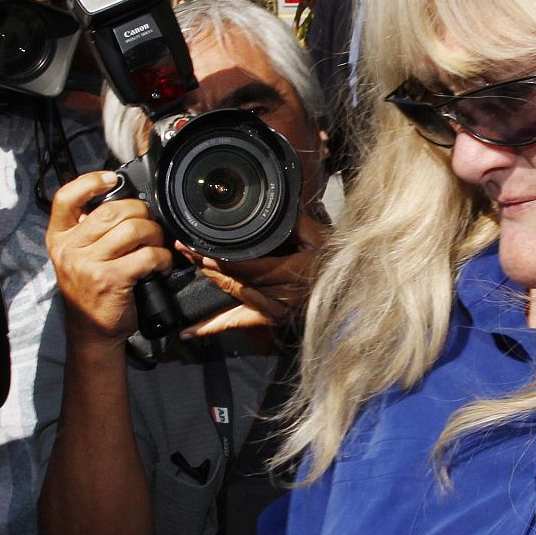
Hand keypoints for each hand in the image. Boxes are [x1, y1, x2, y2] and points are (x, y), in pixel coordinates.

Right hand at [46, 170, 174, 341]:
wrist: (90, 332)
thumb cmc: (91, 290)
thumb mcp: (77, 256)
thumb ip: (89, 230)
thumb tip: (121, 200)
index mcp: (59, 237)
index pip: (65, 198)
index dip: (90, 182)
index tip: (111, 179)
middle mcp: (69, 248)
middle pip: (112, 210)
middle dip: (141, 212)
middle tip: (150, 225)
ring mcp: (87, 264)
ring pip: (133, 229)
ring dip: (155, 234)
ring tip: (157, 245)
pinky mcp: (110, 279)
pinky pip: (146, 255)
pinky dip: (161, 257)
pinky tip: (161, 264)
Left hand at [176, 208, 329, 338]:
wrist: (349, 287)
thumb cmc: (335, 261)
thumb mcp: (320, 237)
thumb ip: (296, 222)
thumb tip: (277, 204)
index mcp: (293, 273)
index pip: (252, 268)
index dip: (226, 261)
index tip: (205, 251)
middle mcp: (283, 296)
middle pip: (238, 282)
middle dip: (210, 265)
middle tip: (186, 250)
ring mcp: (276, 310)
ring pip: (236, 296)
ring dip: (211, 282)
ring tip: (191, 265)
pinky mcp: (272, 319)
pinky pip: (239, 323)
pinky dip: (213, 327)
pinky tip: (189, 331)